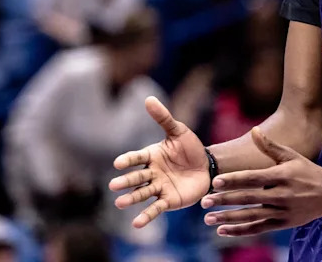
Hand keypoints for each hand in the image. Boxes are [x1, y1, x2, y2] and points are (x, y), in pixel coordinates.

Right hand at [110, 96, 209, 227]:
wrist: (207, 166)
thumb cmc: (190, 148)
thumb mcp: (178, 131)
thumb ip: (163, 118)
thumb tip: (149, 98)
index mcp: (151, 155)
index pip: (137, 157)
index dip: (128, 160)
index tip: (118, 164)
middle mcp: (152, 173)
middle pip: (137, 177)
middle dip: (126, 181)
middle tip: (113, 185)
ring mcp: (159, 187)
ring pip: (143, 193)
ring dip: (131, 198)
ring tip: (120, 203)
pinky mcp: (168, 200)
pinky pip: (156, 208)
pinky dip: (146, 216)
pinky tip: (136, 223)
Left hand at [199, 127, 321, 236]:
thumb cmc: (307, 171)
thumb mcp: (291, 156)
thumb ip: (270, 146)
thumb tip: (253, 130)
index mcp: (282, 176)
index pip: (253, 178)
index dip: (234, 180)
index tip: (215, 182)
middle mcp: (282, 195)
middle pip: (249, 198)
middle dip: (225, 200)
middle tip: (204, 202)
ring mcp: (283, 212)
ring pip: (251, 216)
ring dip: (228, 218)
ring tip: (208, 219)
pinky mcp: (283, 224)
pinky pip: (258, 229)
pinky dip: (240, 231)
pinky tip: (223, 230)